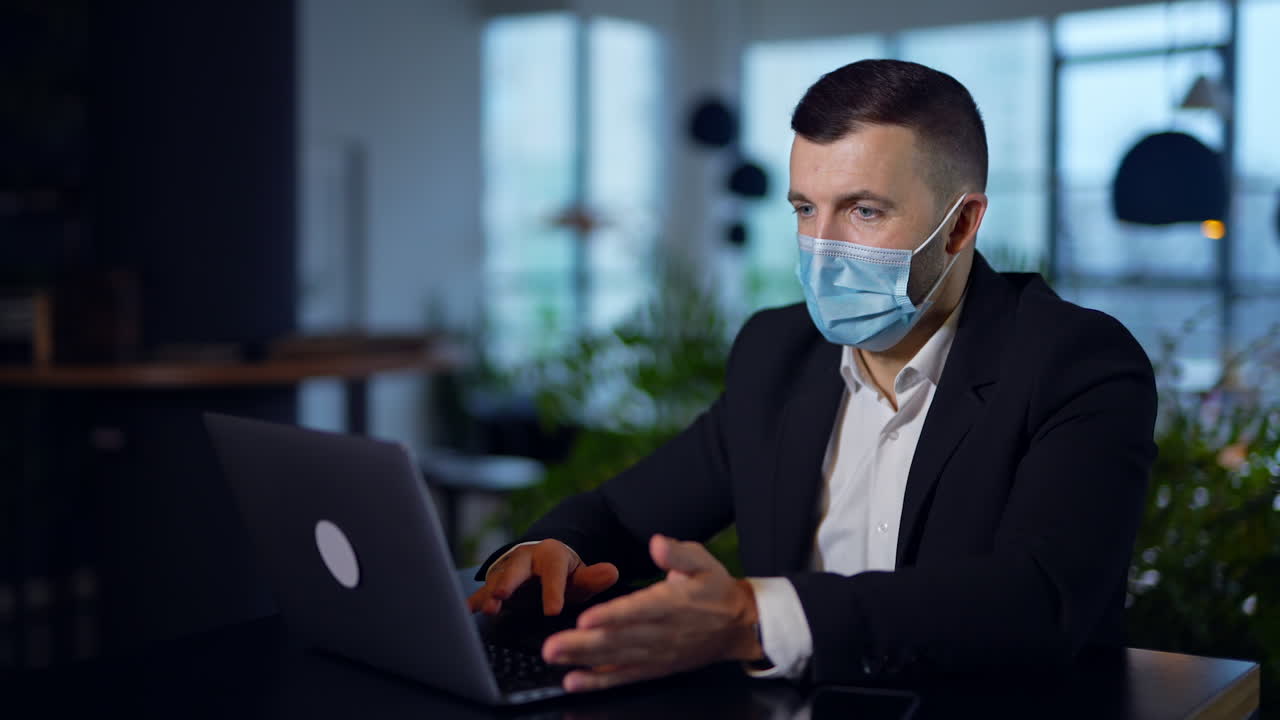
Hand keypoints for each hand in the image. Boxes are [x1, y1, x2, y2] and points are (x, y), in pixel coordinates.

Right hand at [466, 539, 618, 616]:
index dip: (553, 590)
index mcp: (551, 555)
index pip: (553, 572)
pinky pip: (484, 591)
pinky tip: (467, 609)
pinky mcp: (496, 583)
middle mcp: (526, 558)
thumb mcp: (581, 576)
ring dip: (491, 592)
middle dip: (509, 580)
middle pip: (517, 567)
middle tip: (503, 594)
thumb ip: (594, 577)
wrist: (544, 562)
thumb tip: (611, 572)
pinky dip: (475, 599)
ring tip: (489, 607)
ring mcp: (508, 570)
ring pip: (498, 578)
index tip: (553, 610)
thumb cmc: (565, 574)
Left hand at [541, 534, 762, 691]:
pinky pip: (624, 677)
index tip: (587, 618)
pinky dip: (598, 681)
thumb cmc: (715, 589)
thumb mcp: (702, 561)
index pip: (639, 610)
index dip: (612, 616)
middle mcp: (662, 632)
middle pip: (619, 639)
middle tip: (551, 646)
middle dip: (582, 644)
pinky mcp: (655, 667)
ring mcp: (658, 653)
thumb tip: (657, 543)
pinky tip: (574, 681)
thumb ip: (677, 552)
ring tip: (554, 658)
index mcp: (672, 603)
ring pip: (615, 659)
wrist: (738, 626)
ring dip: (582, 660)